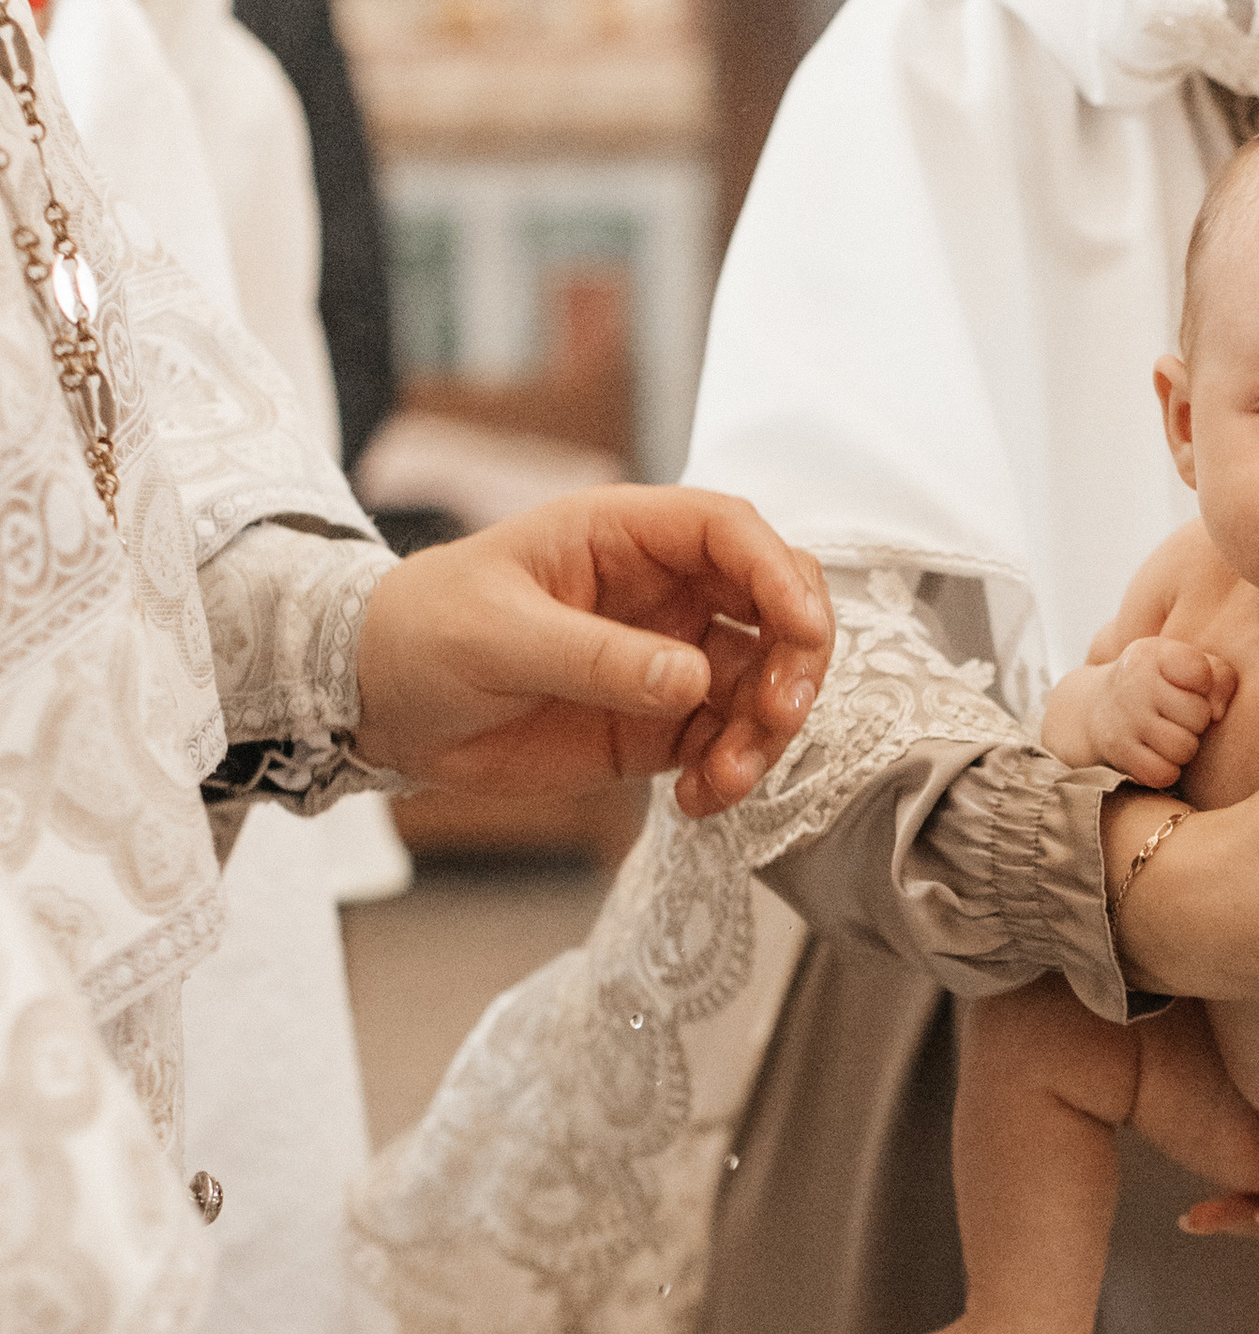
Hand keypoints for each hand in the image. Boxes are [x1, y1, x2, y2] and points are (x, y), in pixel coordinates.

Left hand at [354, 490, 834, 818]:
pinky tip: (701, 800)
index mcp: (624, 536)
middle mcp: (664, 591)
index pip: (730, 532)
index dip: (779, 574)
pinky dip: (731, 774)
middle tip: (774, 715)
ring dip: (765, 732)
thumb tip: (691, 678)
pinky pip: (725, 742)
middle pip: (773, 604)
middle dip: (794, 658)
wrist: (382, 704)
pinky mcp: (660, 723)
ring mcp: (668, 659)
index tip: (801, 629)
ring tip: (725, 778)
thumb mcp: (499, 634)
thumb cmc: (424, 632)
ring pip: (762, 682)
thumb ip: (596, 656)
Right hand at [1094, 635, 1235, 785]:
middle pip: (1199, 716)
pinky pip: (1163, 773)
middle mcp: (1135, 683)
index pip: (1199, 671)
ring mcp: (1124, 719)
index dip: (1205, 685)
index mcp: (1154, 654)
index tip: (1191, 685)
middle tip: (1179, 716)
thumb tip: (1218, 713)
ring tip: (1170, 735)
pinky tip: (1157, 756)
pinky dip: (1166, 771)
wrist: (1097, 708)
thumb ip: (1220, 677)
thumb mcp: (1186, 666)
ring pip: (1183, 748)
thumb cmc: (1159, 686)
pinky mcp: (1119, 753)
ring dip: (1184, 748)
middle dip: (1197, 721)